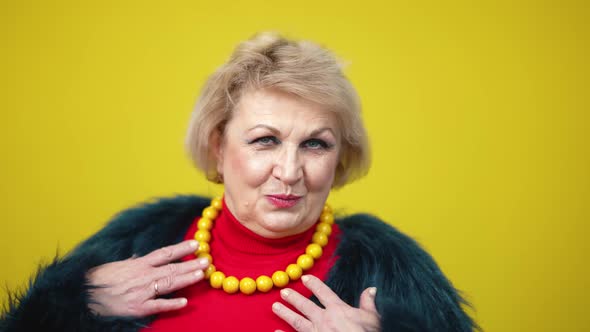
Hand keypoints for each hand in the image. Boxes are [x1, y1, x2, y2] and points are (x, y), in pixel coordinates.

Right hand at [86, 240, 208, 316]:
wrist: (81, 295)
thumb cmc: (98, 279)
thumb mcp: (116, 266)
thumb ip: (132, 262)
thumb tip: (140, 257)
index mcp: (138, 264)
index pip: (164, 253)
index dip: (181, 248)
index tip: (196, 244)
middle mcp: (142, 276)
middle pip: (172, 268)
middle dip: (191, 264)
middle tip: (207, 260)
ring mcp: (141, 292)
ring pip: (169, 283)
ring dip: (186, 279)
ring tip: (202, 275)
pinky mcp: (137, 308)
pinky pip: (158, 305)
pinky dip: (171, 303)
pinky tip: (184, 301)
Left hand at [272, 275, 379, 331]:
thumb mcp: (372, 318)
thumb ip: (368, 303)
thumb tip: (371, 289)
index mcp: (338, 310)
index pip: (324, 292)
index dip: (314, 284)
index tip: (305, 278)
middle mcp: (324, 319)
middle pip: (305, 305)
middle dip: (294, 297)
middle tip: (283, 291)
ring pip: (297, 321)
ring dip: (285, 313)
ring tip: (274, 306)